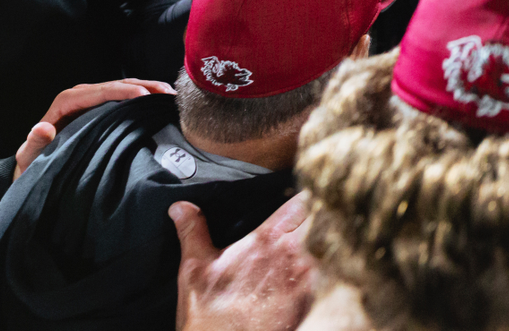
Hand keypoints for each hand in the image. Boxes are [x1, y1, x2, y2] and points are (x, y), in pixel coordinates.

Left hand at [14, 78, 172, 178]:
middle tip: (167, 94)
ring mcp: (92, 100)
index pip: (99, 91)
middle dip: (143, 86)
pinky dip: (143, 96)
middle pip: (115, 85)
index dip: (122, 92)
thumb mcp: (30, 157)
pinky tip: (160, 101)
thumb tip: (43, 127)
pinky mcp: (101, 107)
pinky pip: (124, 97)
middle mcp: (79, 95)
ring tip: (170, 95)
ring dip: (147, 89)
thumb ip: (35, 143)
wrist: (36, 165)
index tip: (144, 95)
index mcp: (66, 102)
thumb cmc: (34, 163)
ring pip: (123, 87)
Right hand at [173, 192, 313, 330]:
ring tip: (312, 250)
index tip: (307, 195)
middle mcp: (291, 256)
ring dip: (322, 245)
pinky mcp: (310, 302)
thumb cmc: (209, 314)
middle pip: (319, 223)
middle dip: (317, 220)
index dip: (307, 197)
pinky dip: (323, 271)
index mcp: (266, 240)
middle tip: (309, 223)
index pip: (301, 203)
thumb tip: (181, 206)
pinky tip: (310, 274)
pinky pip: (327, 277)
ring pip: (326, 249)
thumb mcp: (195, 269)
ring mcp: (304, 280)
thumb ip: (193, 231)